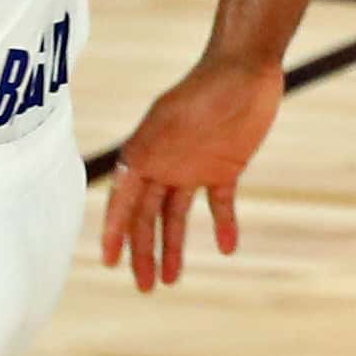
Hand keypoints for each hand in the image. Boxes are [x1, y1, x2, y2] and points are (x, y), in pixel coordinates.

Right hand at [99, 56, 284, 290]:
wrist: (246, 68)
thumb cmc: (206, 88)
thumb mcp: (172, 118)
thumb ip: (151, 146)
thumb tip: (129, 172)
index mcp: (144, 153)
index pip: (124, 202)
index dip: (116, 232)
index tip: (109, 261)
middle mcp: (164, 165)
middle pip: (148, 217)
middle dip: (143, 251)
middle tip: (145, 287)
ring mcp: (193, 168)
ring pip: (177, 216)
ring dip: (174, 247)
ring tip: (171, 280)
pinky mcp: (224, 168)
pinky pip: (219, 203)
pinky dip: (224, 225)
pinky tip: (228, 247)